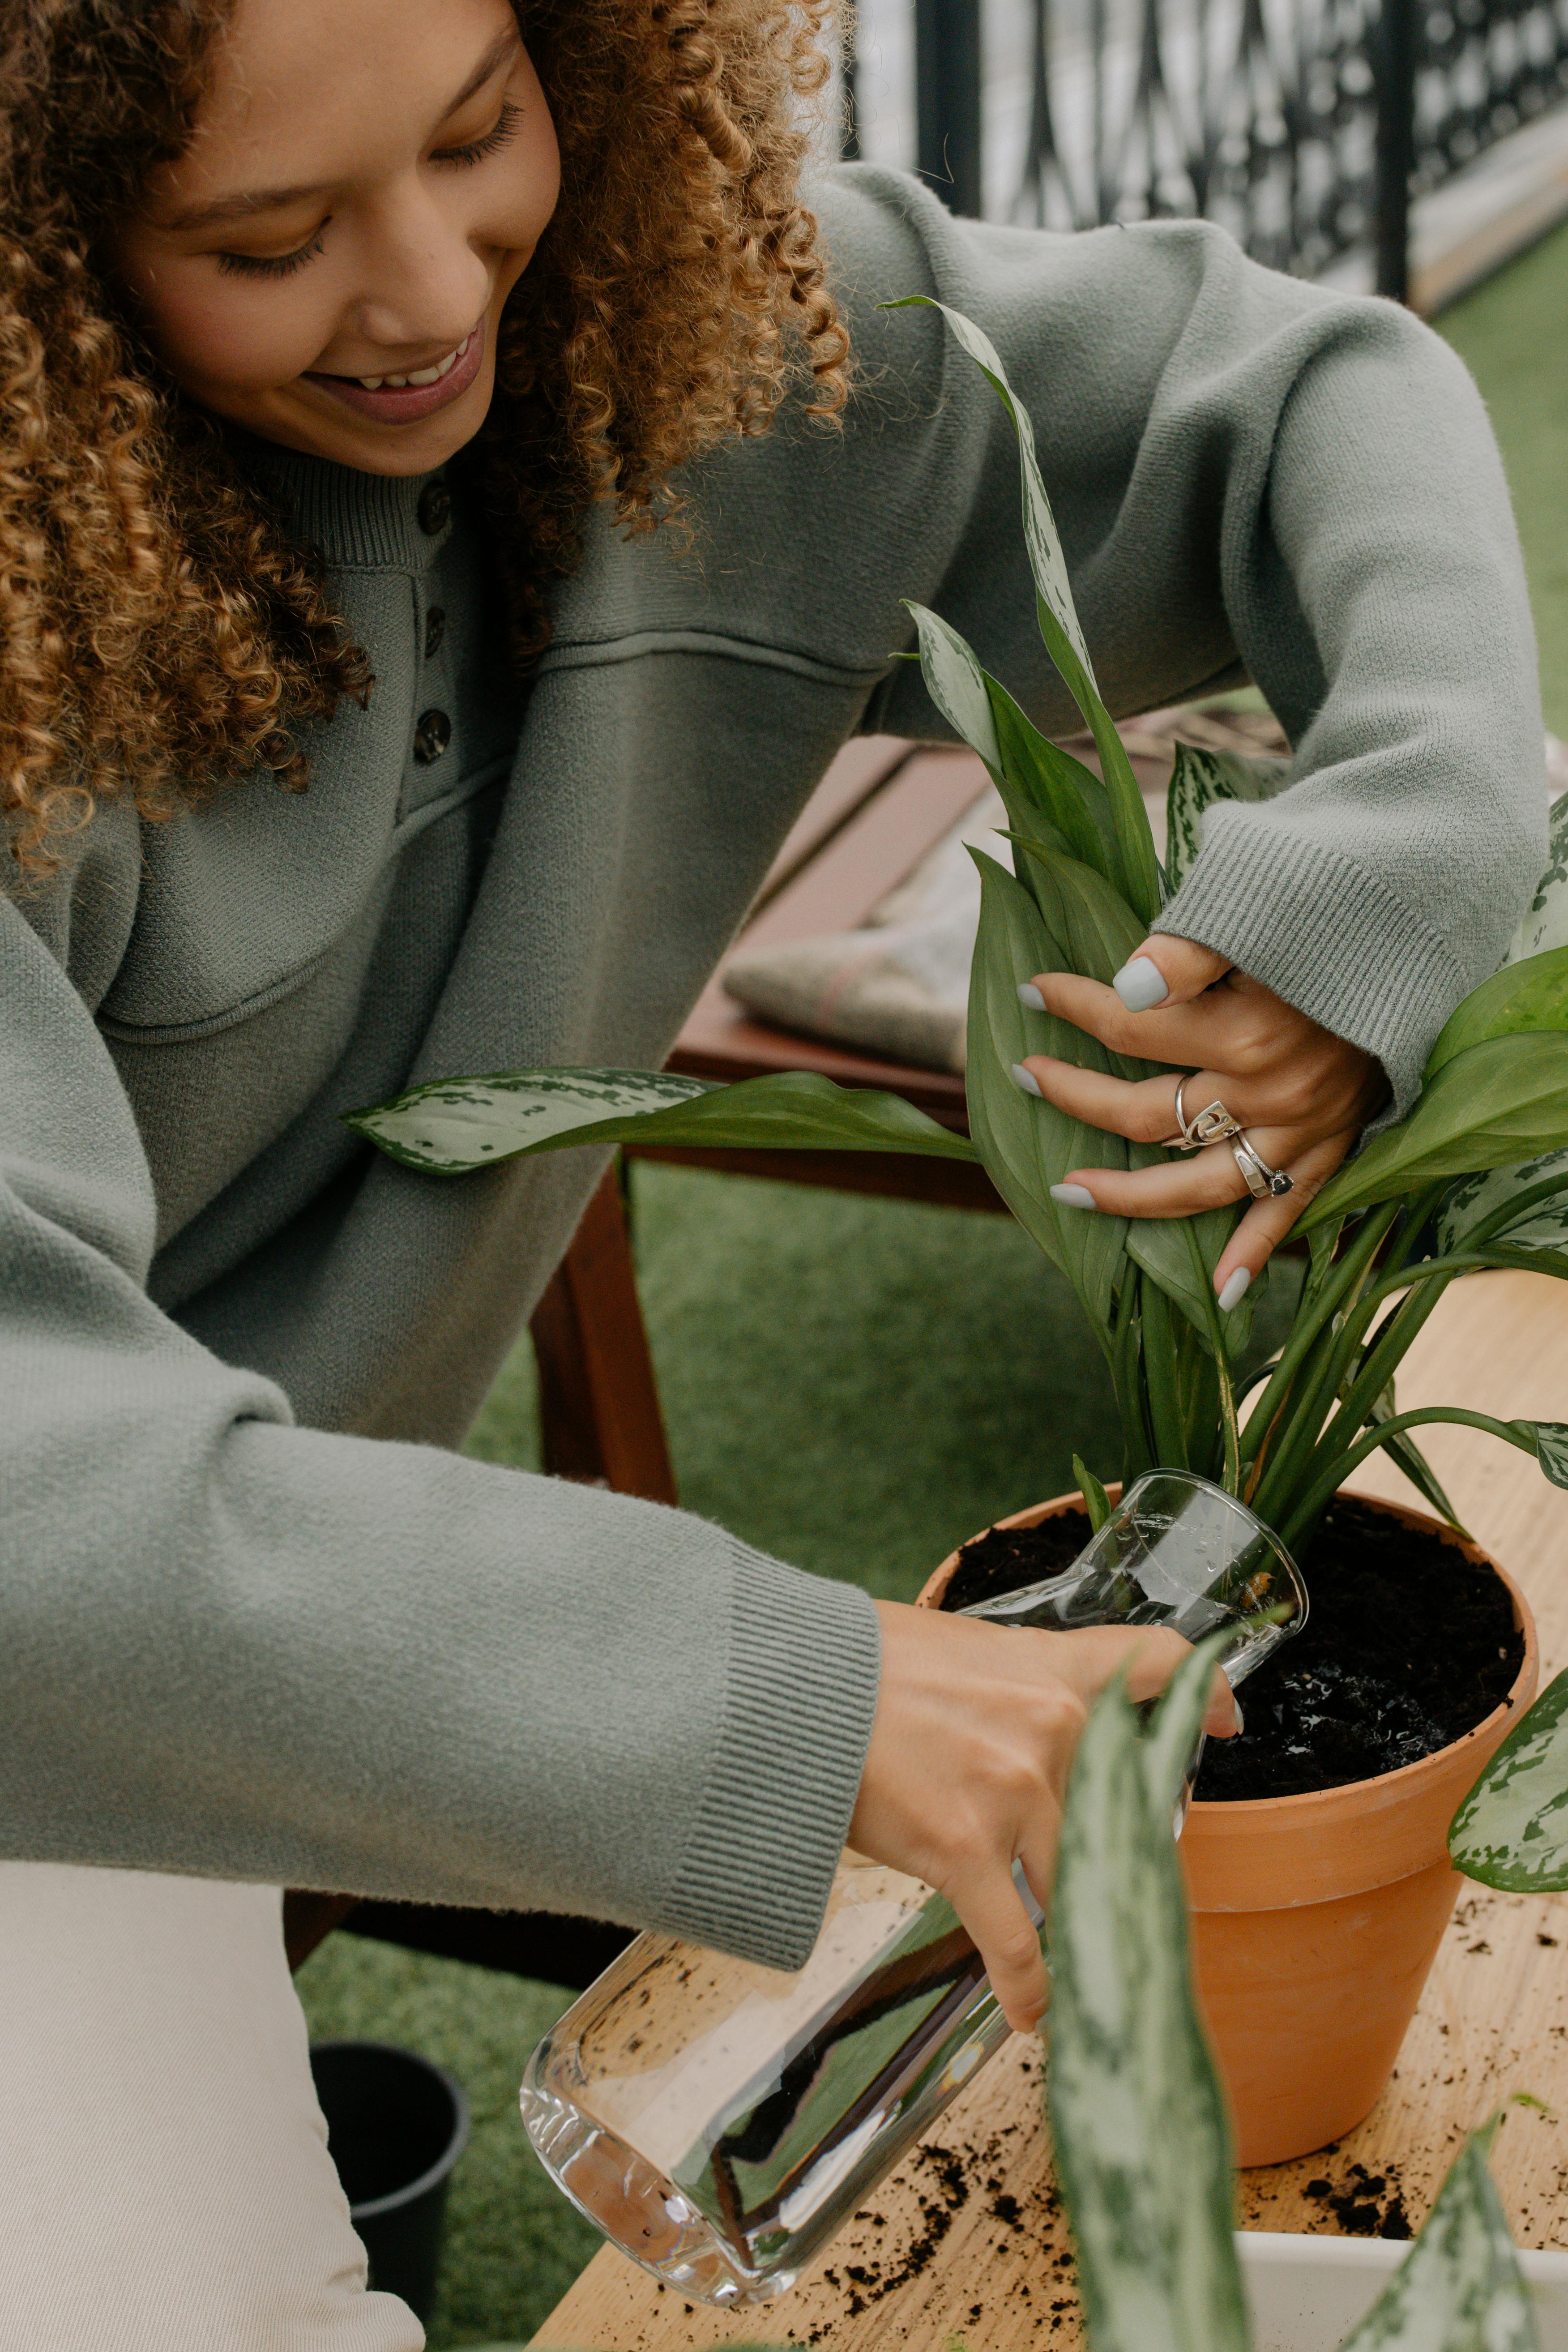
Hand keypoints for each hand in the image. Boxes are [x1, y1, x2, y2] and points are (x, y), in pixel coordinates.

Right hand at [847, 1600, 1237, 2032]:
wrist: (790, 1686)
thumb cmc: (860, 1665)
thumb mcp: (957, 1650)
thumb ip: (1010, 1688)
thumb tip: (1022, 1726)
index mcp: (1052, 1669)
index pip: (1158, 1666)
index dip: (1203, 1696)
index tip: (1221, 1723)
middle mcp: (1053, 1729)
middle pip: (1124, 1815)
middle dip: (1118, 1866)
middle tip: (1112, 1897)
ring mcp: (1015, 1792)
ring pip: (1080, 1887)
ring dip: (1083, 1938)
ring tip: (1084, 1973)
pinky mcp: (966, 1850)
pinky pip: (1018, 1943)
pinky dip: (1030, 1989)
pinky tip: (1032, 2014)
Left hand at [1015, 937, 1387, 1301]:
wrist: (1422, 947)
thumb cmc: (1332, 924)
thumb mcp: (1262, 917)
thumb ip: (1188, 951)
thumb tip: (1123, 980)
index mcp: (1241, 1030)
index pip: (1126, 1027)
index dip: (1072, 1004)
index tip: (1032, 988)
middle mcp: (1265, 1092)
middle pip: (1143, 1115)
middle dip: (1073, 1098)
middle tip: (1024, 1078)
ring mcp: (1298, 1130)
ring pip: (1196, 1185)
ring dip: (1129, 1198)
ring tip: (1068, 1193)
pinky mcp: (1330, 1149)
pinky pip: (1284, 1214)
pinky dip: (1252, 1255)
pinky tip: (1219, 1295)